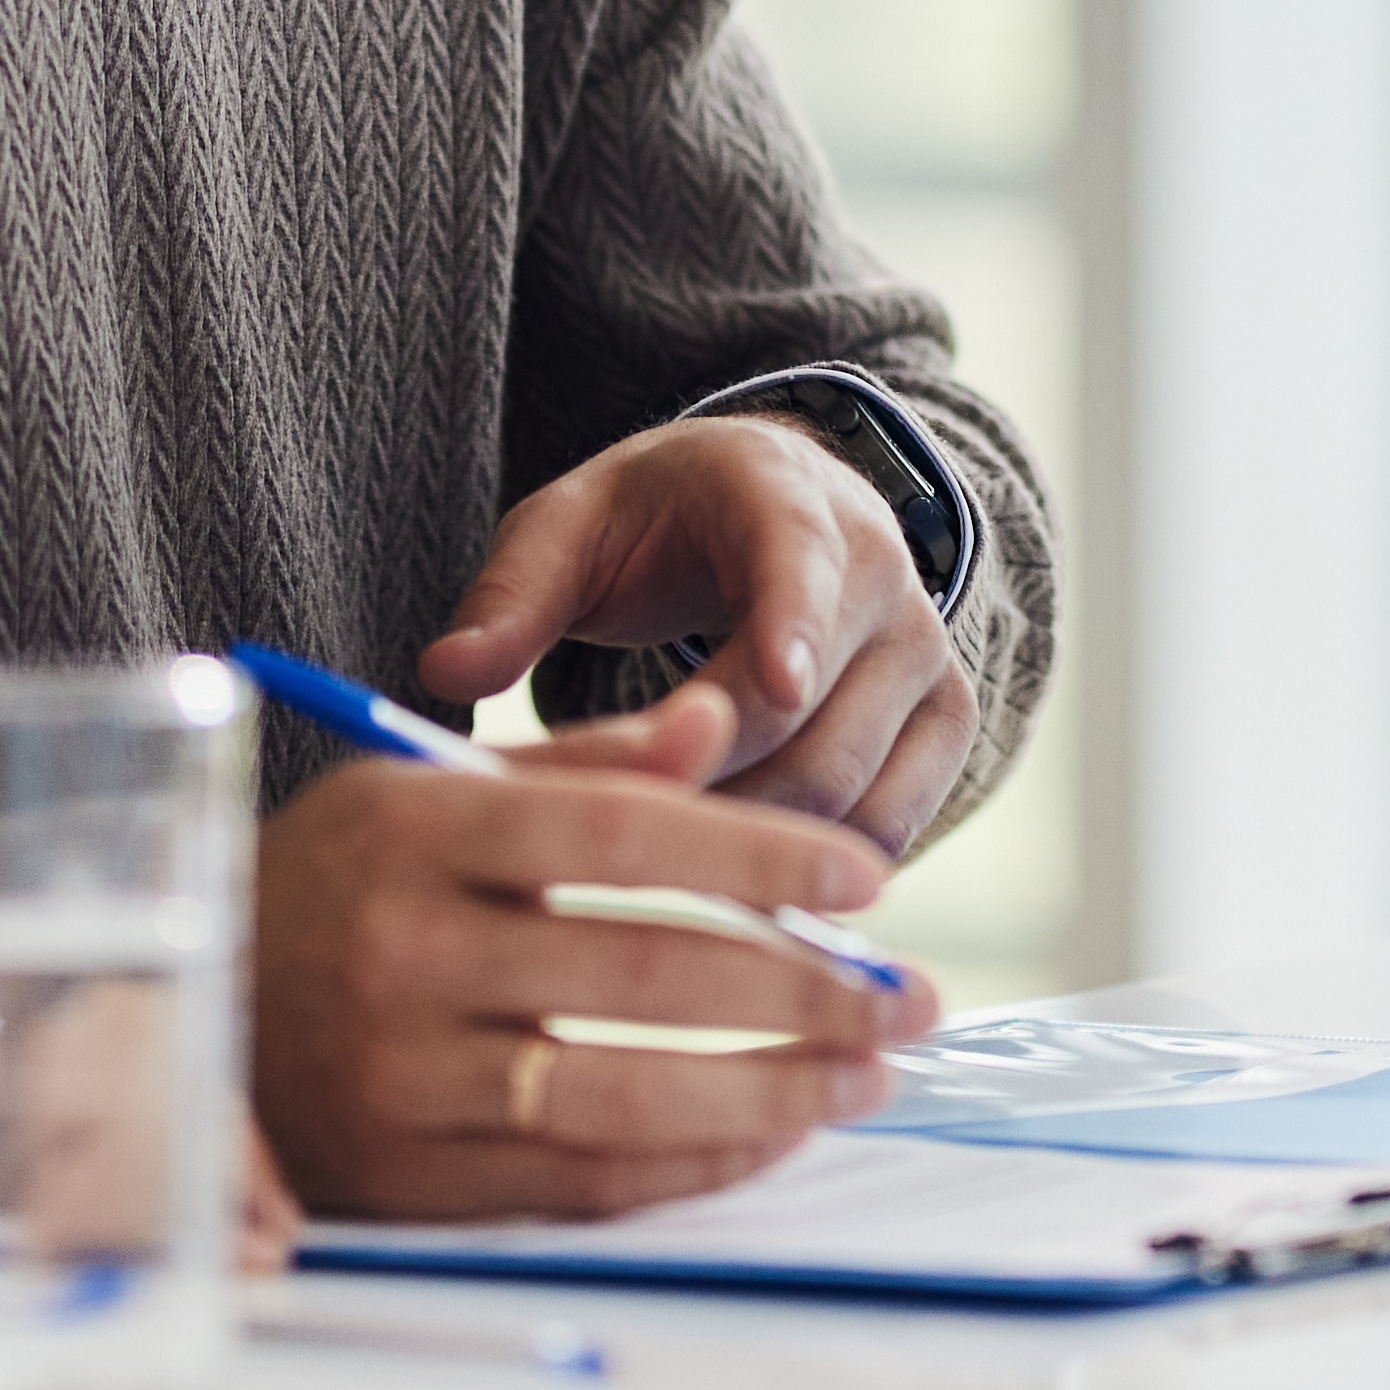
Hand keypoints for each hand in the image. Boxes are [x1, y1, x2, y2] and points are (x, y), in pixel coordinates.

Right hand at [251, 757, 936, 1221]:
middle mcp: (400, 955)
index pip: (619, 833)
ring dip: (774, 1092)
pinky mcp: (408, 1180)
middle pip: (646, 973)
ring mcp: (400, 1080)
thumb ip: (577, 767)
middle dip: (806, 988)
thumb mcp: (422, 793)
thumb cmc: (329, 887)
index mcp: (409, 831)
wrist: (183, 1019)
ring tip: (867, 1074)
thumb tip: (721, 726)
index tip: (866, 875)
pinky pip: (583, 1184)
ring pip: (628, 1097)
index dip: (757, 852)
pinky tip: (772, 1132)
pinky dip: (694, 1164)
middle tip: (908, 995)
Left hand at [415, 412, 978, 842]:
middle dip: (712, 795)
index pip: (802, 566)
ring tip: (651, 876)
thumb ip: (513, 594)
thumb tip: (443, 672)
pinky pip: (891, 827)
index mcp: (787, 499)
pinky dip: (815, 874)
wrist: (775, 508)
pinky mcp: (945, 724)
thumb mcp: (573, 526)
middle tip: (607, 851)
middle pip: (812, 720)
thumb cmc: (660, 521)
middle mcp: (885, 572)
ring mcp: (926, 653)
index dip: (793, 628)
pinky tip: (729, 890)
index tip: (778, 685)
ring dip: (751, 852)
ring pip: (851, 792)